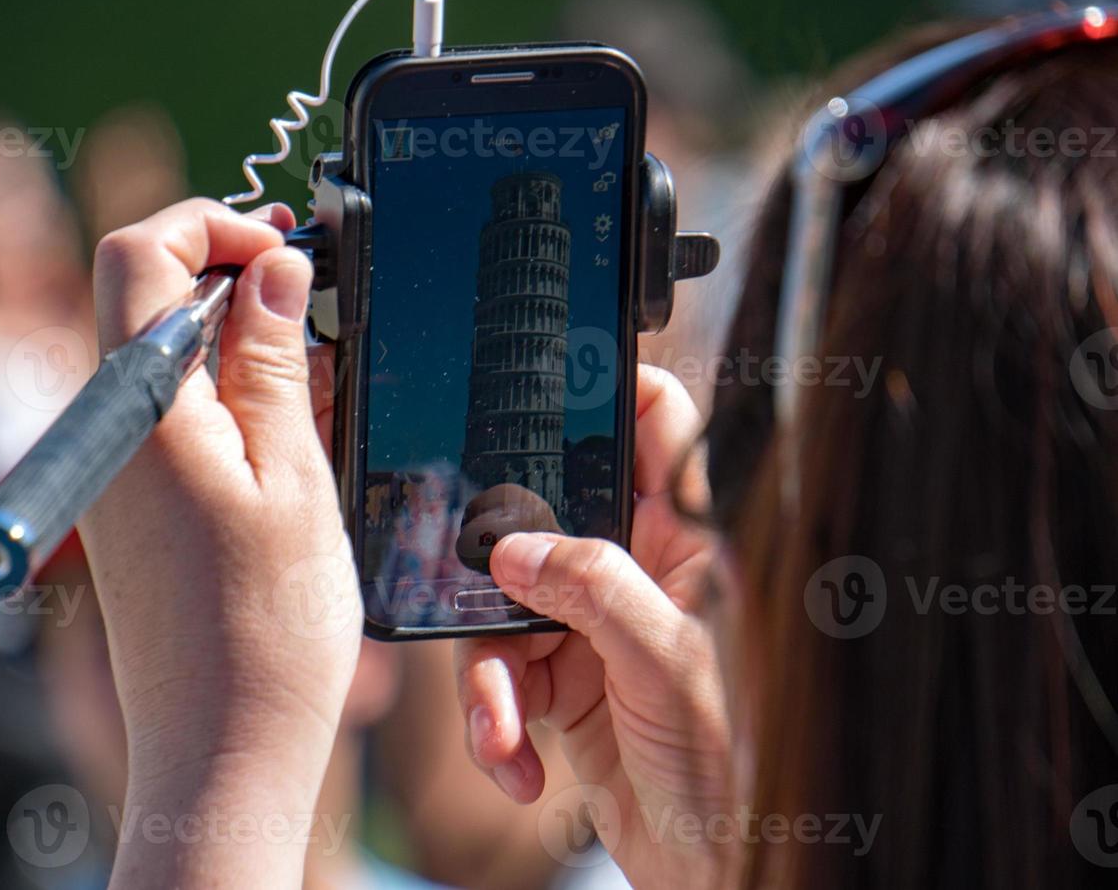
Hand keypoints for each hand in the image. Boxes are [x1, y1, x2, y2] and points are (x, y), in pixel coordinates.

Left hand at [78, 199, 360, 888]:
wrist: (223, 751)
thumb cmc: (268, 632)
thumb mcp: (294, 476)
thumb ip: (273, 360)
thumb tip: (270, 265)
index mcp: (140, 410)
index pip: (137, 254)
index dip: (208, 225)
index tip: (281, 248)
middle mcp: (109, 433)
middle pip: (145, 300)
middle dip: (232, 282)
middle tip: (315, 310)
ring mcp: (115, 472)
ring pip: (165, 360)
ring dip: (239, 350)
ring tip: (318, 392)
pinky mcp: (132, 507)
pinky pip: (171, 417)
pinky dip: (228, 404)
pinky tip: (291, 443)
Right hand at [453, 365, 736, 889]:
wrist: (712, 873)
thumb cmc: (734, 767)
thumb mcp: (665, 661)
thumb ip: (591, 586)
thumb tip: (511, 547)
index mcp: (688, 540)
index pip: (655, 425)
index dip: (605, 387)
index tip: (543, 379)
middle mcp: (638, 571)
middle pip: (546, 516)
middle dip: (501, 564)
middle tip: (484, 593)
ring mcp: (596, 627)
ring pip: (508, 605)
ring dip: (490, 675)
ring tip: (504, 731)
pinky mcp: (565, 685)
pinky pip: (502, 674)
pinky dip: (495, 720)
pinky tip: (516, 763)